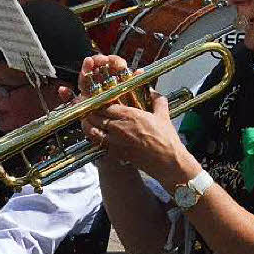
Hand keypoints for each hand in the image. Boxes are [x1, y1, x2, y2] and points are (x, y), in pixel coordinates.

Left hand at [78, 54, 199, 183]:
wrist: (167, 162)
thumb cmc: (166, 139)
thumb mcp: (164, 116)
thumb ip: (157, 100)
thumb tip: (153, 91)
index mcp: (130, 115)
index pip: (106, 105)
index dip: (99, 102)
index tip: (96, 100)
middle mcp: (119, 127)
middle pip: (96, 116)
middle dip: (90, 112)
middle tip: (87, 109)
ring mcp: (116, 142)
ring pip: (92, 131)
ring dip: (88, 125)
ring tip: (86, 121)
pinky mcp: (115, 154)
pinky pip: (98, 144)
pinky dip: (94, 139)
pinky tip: (94, 136)